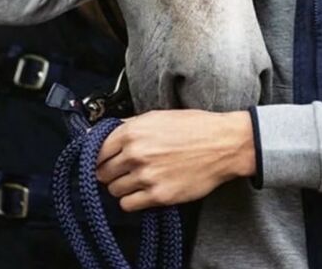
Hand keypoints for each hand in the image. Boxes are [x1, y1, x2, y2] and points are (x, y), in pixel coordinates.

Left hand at [95, 109, 255, 211]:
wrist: (224, 144)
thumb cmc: (195, 127)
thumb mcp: (159, 116)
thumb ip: (130, 125)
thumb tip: (106, 133)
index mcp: (133, 131)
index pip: (97, 151)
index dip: (100, 156)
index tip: (105, 159)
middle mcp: (136, 153)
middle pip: (102, 172)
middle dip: (109, 172)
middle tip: (123, 170)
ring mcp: (146, 176)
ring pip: (113, 190)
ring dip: (121, 186)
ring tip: (138, 179)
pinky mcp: (159, 196)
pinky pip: (128, 205)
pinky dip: (132, 200)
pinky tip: (144, 190)